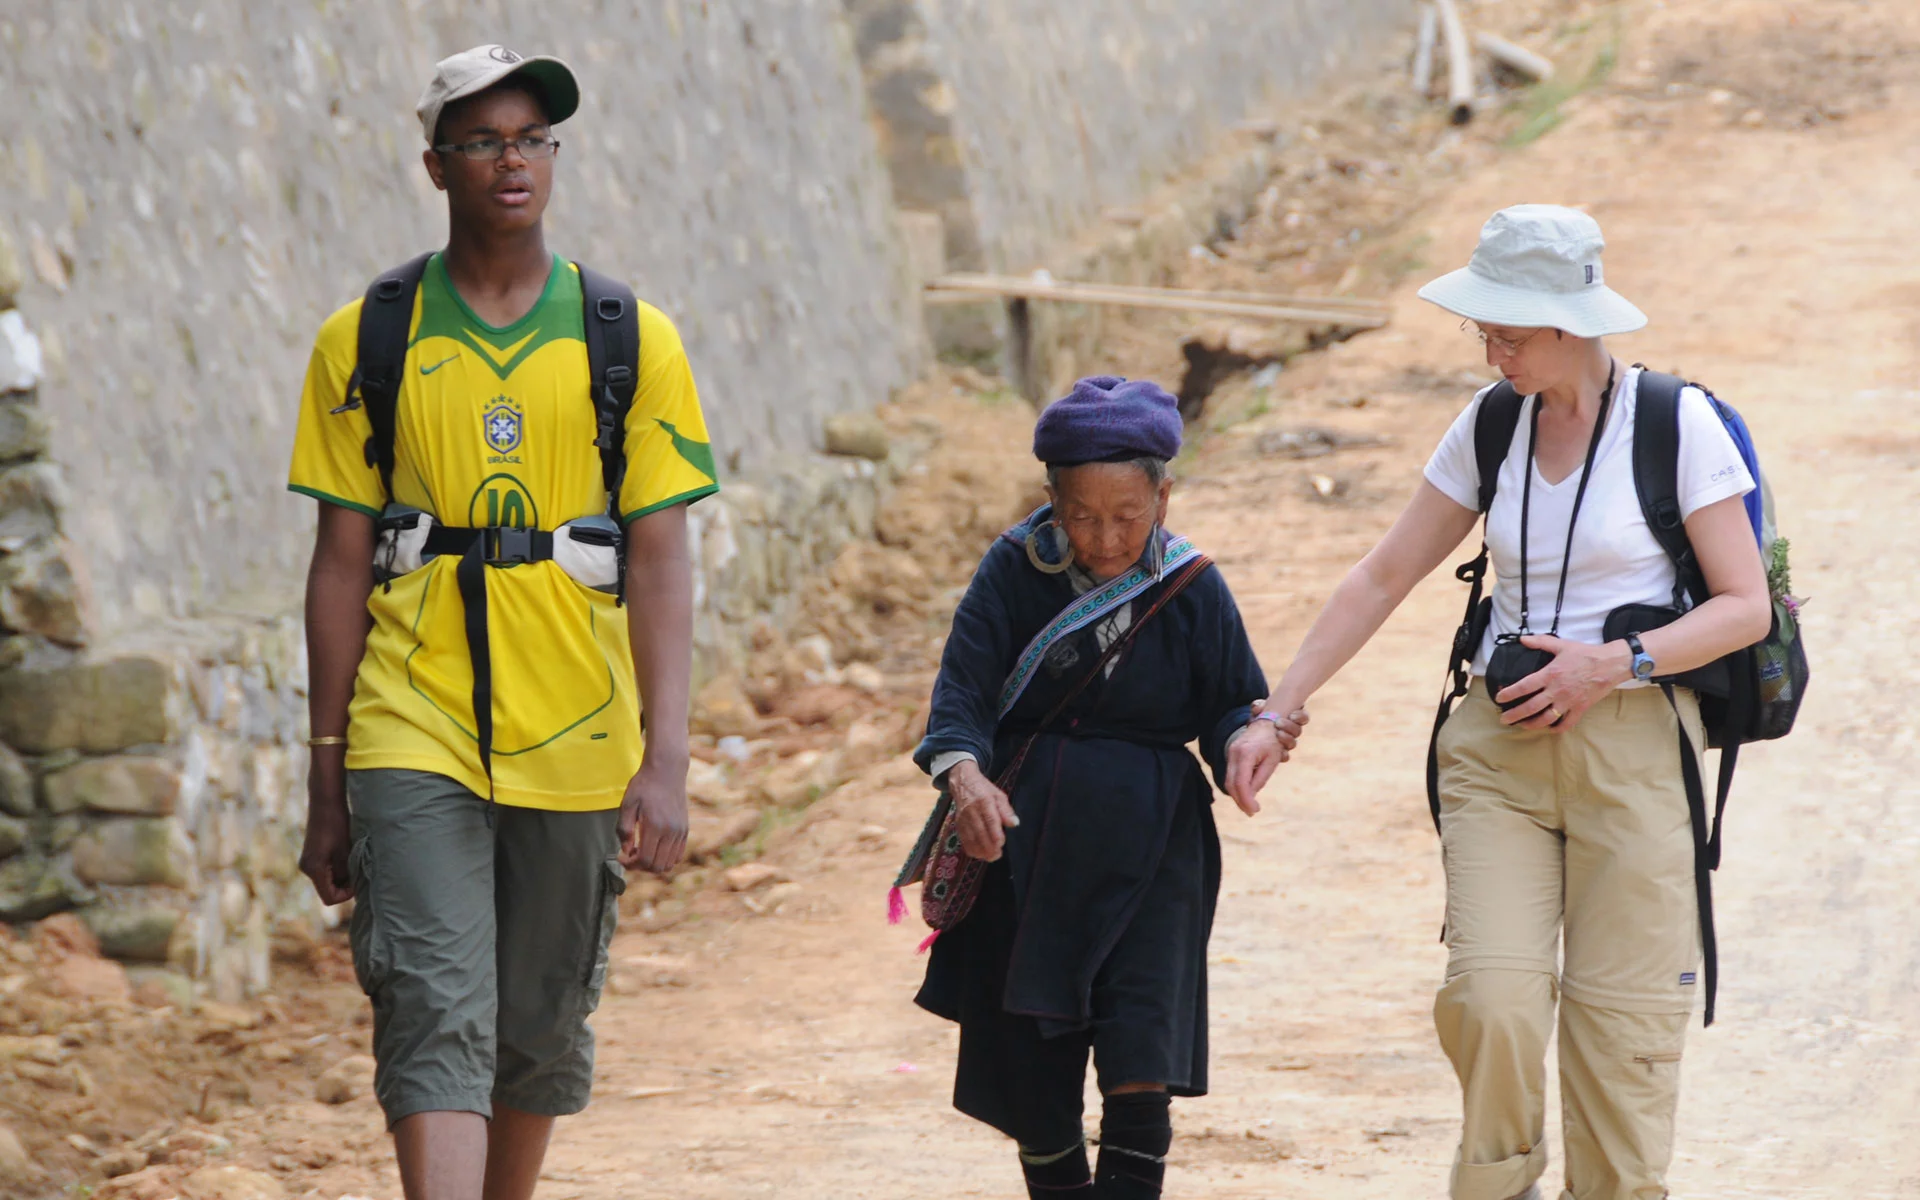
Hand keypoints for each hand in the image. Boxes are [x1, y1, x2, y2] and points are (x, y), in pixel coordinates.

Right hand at [299, 756, 353, 905]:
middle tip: (359, 869)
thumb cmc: (338, 825)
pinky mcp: (312, 855)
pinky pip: (326, 871)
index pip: (329, 898)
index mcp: (314, 869)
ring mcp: (308, 862)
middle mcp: (307, 868)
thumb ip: (347, 873)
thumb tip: (352, 888)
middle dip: (345, 885)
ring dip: (342, 876)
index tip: (358, 881)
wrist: (326, 803)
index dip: (346, 895)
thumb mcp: (346, 851)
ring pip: (328, 881)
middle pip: (328, 890)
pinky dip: (338, 868)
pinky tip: (347, 855)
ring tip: (354, 859)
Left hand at [619, 755, 690, 872]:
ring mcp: (680, 831)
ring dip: (653, 864)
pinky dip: (665, 858)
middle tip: (630, 855)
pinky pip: (677, 855)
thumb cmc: (644, 785)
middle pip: (657, 866)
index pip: (645, 860)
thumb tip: (626, 851)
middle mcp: (670, 831)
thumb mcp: (627, 804)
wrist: (667, 770)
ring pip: (669, 864)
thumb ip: (624, 830)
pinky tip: (654, 847)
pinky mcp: (685, 830)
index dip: (631, 864)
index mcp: (655, 825)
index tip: (621, 857)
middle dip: (640, 867)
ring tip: (642, 851)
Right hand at [948, 760, 1018, 861]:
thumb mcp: (998, 795)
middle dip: (988, 847)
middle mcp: (972, 810)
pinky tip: (979, 854)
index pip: (990, 820)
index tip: (1001, 844)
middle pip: (980, 832)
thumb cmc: (984, 789)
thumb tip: (1015, 823)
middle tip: (997, 855)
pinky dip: (971, 849)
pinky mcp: (958, 824)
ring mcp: (963, 818)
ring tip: (990, 857)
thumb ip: (1006, 810)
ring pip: (970, 838)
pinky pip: (963, 840)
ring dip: (980, 850)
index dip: (995, 834)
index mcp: (984, 801)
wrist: (962, 783)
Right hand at [1225, 704, 1308, 815]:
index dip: (1246, 800)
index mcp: (1245, 754)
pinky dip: (1237, 786)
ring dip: (1238, 795)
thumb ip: (1260, 778)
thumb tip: (1252, 795)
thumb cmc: (1273, 740)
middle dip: (1240, 800)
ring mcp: (1230, 753)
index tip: (1254, 810)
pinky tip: (1246, 794)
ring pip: (1228, 780)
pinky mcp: (1231, 754)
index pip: (1241, 784)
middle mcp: (1234, 754)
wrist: (1267, 721)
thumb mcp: (1271, 761)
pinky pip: (1231, 774)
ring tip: (1249, 806)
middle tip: (1251, 812)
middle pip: (1231, 784)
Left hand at [1495, 635, 1632, 730]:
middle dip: (1514, 715)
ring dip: (1531, 724)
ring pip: (1546, 719)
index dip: (1509, 693)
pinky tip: (1549, 729)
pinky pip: (1566, 723)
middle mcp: (1556, 690)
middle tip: (1504, 719)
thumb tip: (1522, 639)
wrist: (1611, 664)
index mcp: (1550, 675)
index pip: (1524, 686)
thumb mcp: (1561, 645)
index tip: (1499, 698)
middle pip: (1530, 707)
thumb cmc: (1586, 654)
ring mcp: (1568, 701)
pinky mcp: (1580, 708)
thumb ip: (1540, 642)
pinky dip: (1556, 728)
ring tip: (1521, 725)